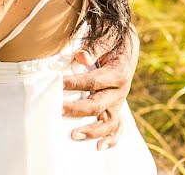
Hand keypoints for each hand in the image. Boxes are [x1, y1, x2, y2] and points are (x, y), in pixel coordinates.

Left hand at [62, 28, 139, 149]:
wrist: (127, 43)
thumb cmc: (113, 38)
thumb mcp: (107, 36)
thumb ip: (95, 47)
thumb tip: (81, 56)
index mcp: (118, 73)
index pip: (93, 82)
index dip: (75, 84)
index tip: (57, 83)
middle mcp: (120, 91)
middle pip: (98, 105)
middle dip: (76, 109)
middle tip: (58, 109)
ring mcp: (118, 102)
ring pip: (109, 122)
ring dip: (92, 130)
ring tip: (73, 135)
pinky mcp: (115, 107)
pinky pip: (117, 127)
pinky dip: (111, 139)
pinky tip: (99, 147)